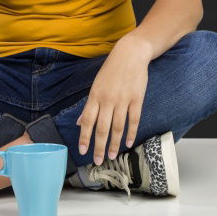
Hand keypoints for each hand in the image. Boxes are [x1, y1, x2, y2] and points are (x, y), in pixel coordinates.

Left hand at [76, 37, 152, 164]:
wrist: (130, 54)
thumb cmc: (111, 70)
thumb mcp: (96, 85)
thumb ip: (89, 106)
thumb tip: (80, 123)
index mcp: (95, 96)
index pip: (87, 121)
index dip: (85, 138)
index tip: (83, 151)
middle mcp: (107, 99)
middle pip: (102, 128)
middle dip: (99, 147)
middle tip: (98, 161)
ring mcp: (123, 100)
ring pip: (117, 127)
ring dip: (114, 144)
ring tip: (111, 156)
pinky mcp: (136, 99)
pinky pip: (133, 120)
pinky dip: (131, 133)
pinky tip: (128, 142)